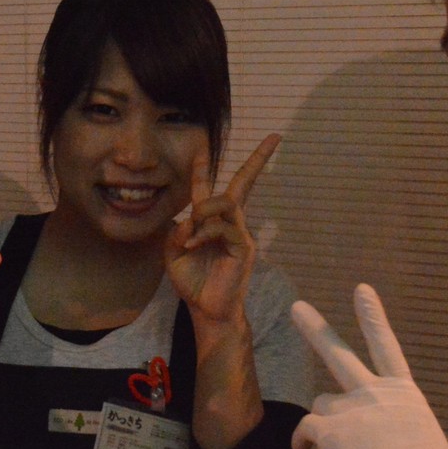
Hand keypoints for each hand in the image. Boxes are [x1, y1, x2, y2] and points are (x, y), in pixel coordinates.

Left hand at [166, 133, 279, 331]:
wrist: (207, 310)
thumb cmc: (193, 282)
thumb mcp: (174, 255)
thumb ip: (177, 233)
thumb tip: (188, 218)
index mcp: (213, 223)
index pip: (212, 190)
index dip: (204, 169)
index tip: (201, 148)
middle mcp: (230, 224)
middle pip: (243, 183)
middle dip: (258, 160)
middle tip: (273, 137)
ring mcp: (240, 234)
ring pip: (227, 202)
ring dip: (204, 211)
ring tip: (191, 235)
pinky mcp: (243, 247)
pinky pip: (224, 227)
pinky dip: (204, 233)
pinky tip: (194, 246)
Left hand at [290, 284, 447, 448]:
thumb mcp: (420, 438)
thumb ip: (395, 423)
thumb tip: (376, 433)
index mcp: (405, 395)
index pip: (387, 347)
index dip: (373, 318)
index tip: (362, 290)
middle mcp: (377, 394)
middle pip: (339, 354)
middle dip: (315, 329)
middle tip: (296, 307)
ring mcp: (352, 409)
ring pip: (322, 404)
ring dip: (325, 422)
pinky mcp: (331, 430)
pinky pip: (304, 429)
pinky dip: (302, 440)